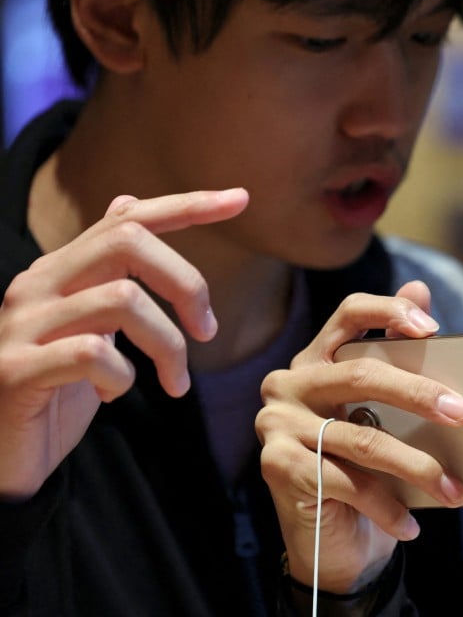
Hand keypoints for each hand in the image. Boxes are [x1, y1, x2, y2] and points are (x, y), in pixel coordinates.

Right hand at [0, 189, 248, 499]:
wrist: (1, 461)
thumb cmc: (53, 392)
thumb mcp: (89, 324)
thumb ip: (108, 272)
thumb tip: (127, 203)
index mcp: (60, 271)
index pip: (127, 218)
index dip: (188, 205)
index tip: (240, 199)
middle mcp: (37, 285)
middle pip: (128, 241)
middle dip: (187, 282)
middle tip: (207, 331)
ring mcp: (22, 325)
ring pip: (122, 299)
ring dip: (168, 344)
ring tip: (174, 382)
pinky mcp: (15, 370)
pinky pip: (92, 354)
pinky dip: (123, 376)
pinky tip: (114, 395)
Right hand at [257, 281, 462, 593]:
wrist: (333, 542)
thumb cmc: (366, 469)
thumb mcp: (386, 414)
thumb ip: (398, 357)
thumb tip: (420, 289)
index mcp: (316, 359)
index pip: (349, 313)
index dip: (389, 311)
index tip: (433, 327)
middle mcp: (288, 383)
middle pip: (361, 374)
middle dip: (420, 394)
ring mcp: (276, 424)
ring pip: (363, 437)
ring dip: (417, 467)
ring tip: (454, 489)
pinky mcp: (277, 466)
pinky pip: (347, 482)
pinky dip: (387, 507)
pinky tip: (411, 523)